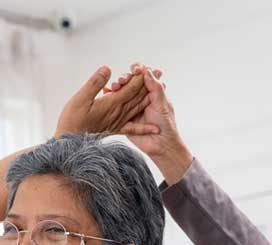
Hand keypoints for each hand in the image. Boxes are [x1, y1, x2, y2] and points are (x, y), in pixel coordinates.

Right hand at [54, 66, 159, 137]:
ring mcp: (117, 122)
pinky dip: (143, 127)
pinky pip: (132, 128)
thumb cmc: (72, 120)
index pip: (131, 87)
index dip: (140, 76)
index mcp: (112, 103)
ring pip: (137, 108)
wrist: (71, 145)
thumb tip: (107, 68)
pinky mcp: (114, 130)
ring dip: (149, 97)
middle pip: (137, 95)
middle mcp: (118, 112)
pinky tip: (152, 128)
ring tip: (160, 90)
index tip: (148, 66)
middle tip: (159, 73)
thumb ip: (95, 83)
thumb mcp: (80, 98)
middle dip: (148, 83)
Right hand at [107, 63, 192, 183]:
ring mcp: (131, 109)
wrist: (162, 146)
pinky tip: (105, 93)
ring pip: (121, 94)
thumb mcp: (162, 104)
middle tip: (121, 81)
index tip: (135, 70)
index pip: (143, 76)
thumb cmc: (166, 125)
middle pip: (129, 83)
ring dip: (116, 88)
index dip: (138, 71)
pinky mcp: (124, 120)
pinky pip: (114, 108)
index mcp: (151, 93)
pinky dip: (109, 99)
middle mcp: (140, 99)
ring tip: (113, 87)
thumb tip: (147, 71)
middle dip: (124, 79)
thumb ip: (156, 88)